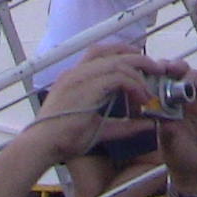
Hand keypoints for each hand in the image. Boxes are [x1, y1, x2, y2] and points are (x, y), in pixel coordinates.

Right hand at [32, 47, 156, 159]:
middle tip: (155, 67)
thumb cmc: (63, 139)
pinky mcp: (86, 87)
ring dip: (138, 72)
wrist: (41, 145)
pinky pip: (118, 77)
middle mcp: (76, 73)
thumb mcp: (99, 128)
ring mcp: (79, 77)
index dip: (121, 52)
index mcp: (73, 78)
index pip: (99, 53)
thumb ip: (123, 126)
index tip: (139, 62)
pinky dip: (133, 85)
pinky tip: (141, 98)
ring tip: (151, 86)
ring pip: (117, 62)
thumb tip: (147, 125)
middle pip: (110, 52)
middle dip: (136, 57)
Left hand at [154, 73, 196, 190]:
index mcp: (166, 104)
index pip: (162, 82)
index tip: (154, 69)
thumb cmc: (179, 155)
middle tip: (169, 67)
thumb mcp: (168, 142)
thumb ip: (167, 128)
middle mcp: (181, 100)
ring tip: (186, 78)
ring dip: (190, 74)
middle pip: (179, 74)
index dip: (159, 73)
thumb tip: (162, 114)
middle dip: (174, 67)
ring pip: (195, 78)